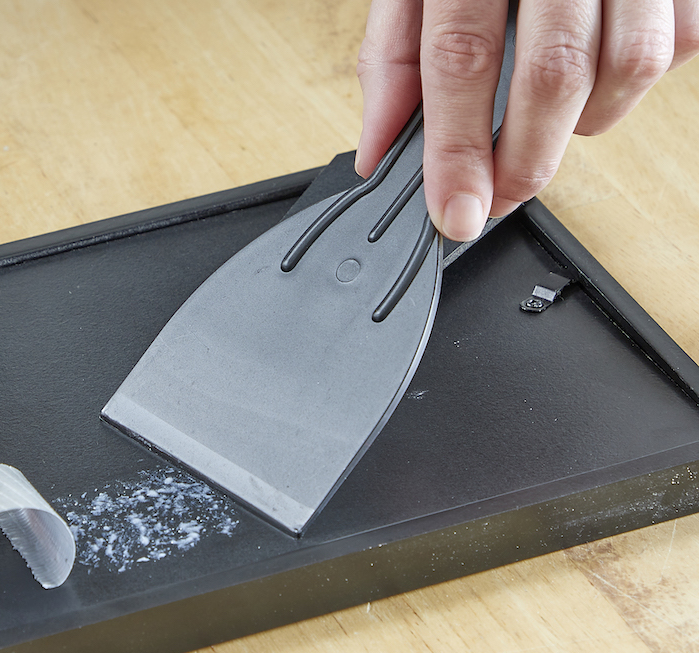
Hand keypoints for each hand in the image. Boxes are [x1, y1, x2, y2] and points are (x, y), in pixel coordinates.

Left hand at [356, 0, 698, 241]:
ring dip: (586, 123)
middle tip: (501, 197)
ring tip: (550, 123)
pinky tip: (599, 73)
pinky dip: (635, 81)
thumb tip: (378, 147)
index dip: (457, 151)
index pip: (461, 59)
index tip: (456, 214)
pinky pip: (678, 43)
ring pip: (628, 65)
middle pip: (553, 73)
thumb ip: (394, 56)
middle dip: (525, 160)